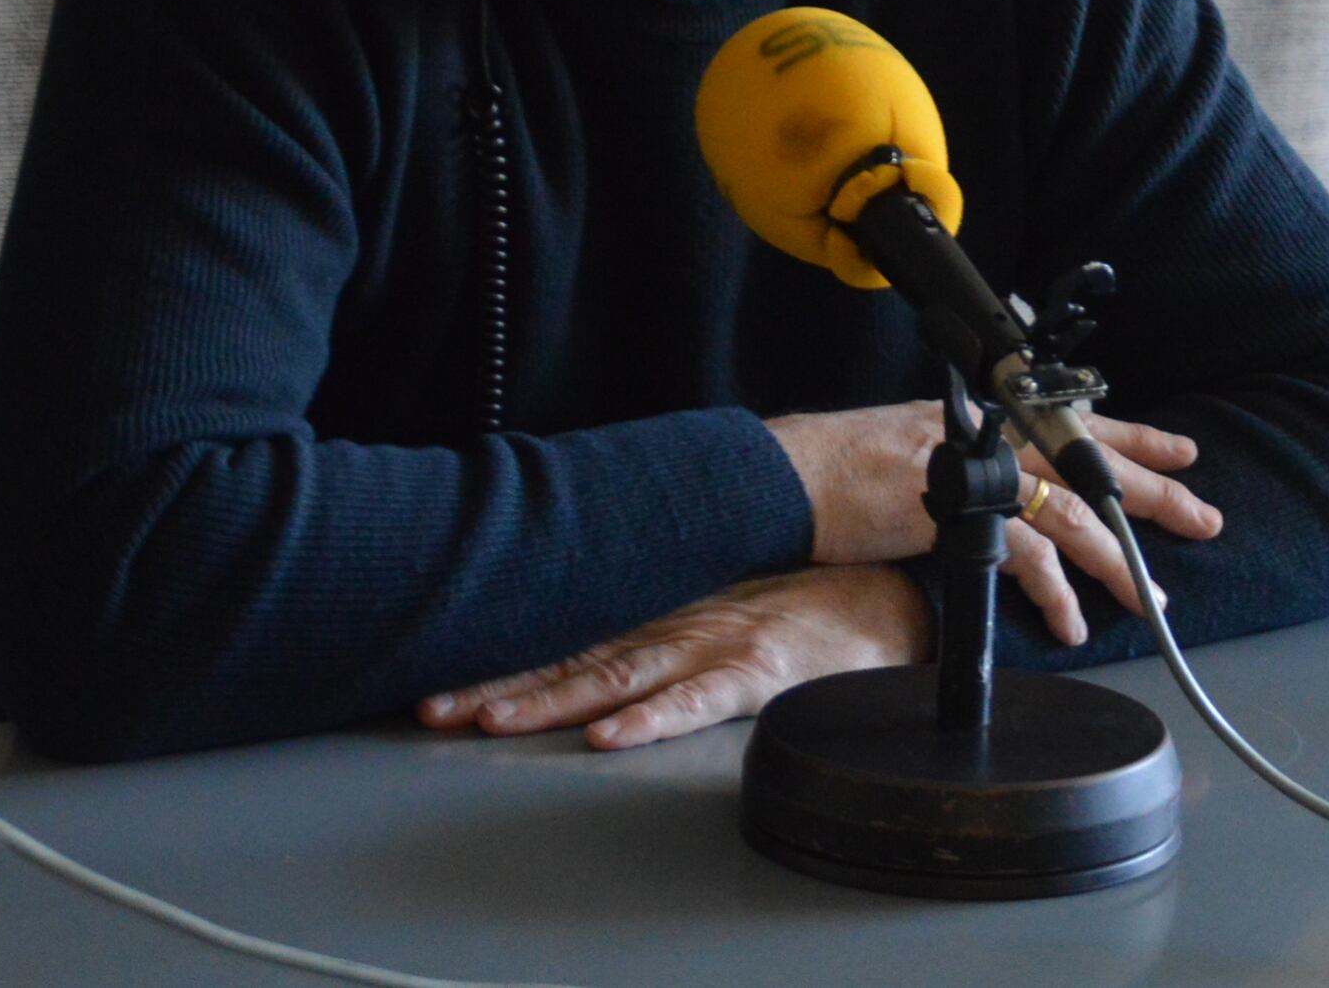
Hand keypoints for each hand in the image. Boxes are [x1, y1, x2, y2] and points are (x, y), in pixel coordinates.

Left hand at [415, 564, 931, 748]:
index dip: (502, 652)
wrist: (894, 593)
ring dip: (552, 700)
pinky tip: (613, 736)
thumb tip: (594, 628)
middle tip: (434, 707)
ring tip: (494, 722)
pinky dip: (653, 718)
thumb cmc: (809, 597)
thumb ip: (664, 612)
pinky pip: (701, 701)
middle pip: (574, 655)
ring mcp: (717, 643)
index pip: (569, 630)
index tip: (439, 669)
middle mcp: (678, 621)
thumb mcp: (722, 595)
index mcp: (666, 606)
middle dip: (500, 682)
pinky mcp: (762, 671)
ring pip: (619, 677)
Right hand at [763, 402, 1221, 646]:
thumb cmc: (837, 463)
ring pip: (1072, 515)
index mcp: (986, 412)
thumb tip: (1004, 490)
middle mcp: (991, 432)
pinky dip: (1053, 594)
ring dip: (1117, 563)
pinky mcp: (960, 512)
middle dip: (1155, 496)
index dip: (1136, 435)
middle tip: (1206, 521)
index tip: (1185, 453)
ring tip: (1151, 601)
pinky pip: (1025, 556)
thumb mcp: (916, 443)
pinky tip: (1070, 625)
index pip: (1077, 415)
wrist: (787, 474)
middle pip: (1093, 462)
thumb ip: (967, 458)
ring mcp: (977, 470)